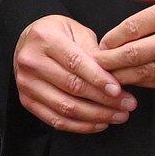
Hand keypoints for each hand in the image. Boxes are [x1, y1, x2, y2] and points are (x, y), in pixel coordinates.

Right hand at [13, 14, 137, 133]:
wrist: (27, 42)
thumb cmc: (57, 33)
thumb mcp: (76, 30)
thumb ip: (93, 52)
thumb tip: (115, 76)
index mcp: (44, 38)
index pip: (75, 62)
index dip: (98, 78)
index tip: (118, 90)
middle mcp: (31, 61)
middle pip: (72, 87)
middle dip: (104, 99)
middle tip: (128, 104)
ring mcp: (26, 83)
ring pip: (65, 107)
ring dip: (96, 116)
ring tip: (119, 115)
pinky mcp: (26, 100)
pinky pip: (56, 120)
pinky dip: (81, 126)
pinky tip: (100, 123)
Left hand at [94, 0, 154, 89]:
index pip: (133, 27)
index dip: (112, 38)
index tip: (102, 44)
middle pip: (135, 53)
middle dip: (111, 61)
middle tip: (95, 65)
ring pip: (148, 72)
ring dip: (125, 76)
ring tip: (109, 77)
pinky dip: (147, 83)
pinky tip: (136, 81)